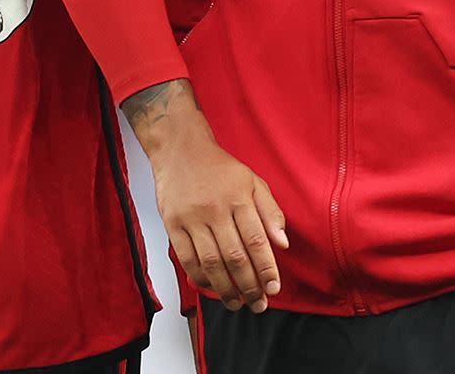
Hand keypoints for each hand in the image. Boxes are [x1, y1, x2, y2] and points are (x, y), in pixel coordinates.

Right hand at [150, 131, 289, 312]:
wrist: (180, 150)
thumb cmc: (219, 168)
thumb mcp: (252, 182)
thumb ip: (271, 212)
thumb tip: (283, 243)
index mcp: (239, 198)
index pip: (256, 240)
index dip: (266, 268)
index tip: (274, 288)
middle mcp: (215, 209)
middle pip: (235, 257)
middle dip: (249, 286)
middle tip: (258, 304)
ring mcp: (191, 218)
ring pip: (211, 262)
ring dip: (226, 289)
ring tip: (238, 303)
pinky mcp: (172, 225)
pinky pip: (187, 259)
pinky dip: (199, 278)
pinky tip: (211, 287)